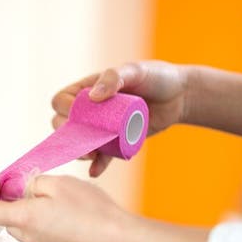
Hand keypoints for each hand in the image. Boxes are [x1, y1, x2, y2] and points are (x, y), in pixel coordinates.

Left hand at [0, 176, 209, 241]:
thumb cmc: (91, 210)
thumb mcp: (59, 183)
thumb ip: (33, 182)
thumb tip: (24, 187)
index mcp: (23, 219)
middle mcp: (29, 238)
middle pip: (6, 218)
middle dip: (10, 200)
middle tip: (27, 182)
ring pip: (24, 226)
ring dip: (29, 210)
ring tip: (54, 196)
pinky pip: (42, 234)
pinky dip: (44, 221)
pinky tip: (68, 212)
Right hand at [51, 60, 187, 176]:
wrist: (180, 96)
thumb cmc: (156, 76)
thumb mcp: (135, 70)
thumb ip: (113, 78)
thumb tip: (92, 97)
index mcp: (87, 89)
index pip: (61, 100)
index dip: (64, 108)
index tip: (75, 114)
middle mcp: (89, 109)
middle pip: (63, 124)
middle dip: (68, 135)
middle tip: (84, 139)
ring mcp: (101, 127)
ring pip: (79, 142)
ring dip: (80, 151)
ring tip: (91, 155)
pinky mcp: (115, 141)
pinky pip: (102, 156)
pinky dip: (97, 164)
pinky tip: (95, 171)